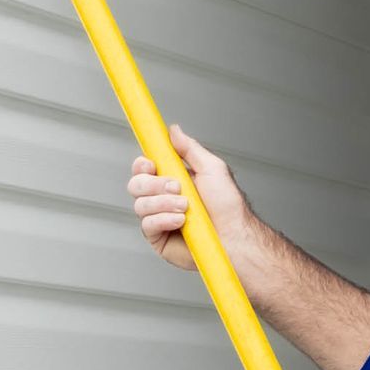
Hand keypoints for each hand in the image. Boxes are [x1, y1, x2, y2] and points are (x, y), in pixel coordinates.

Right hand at [128, 125, 250, 271]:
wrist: (233, 236)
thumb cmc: (227, 206)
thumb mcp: (211, 168)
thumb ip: (189, 148)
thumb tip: (173, 130)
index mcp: (172, 179)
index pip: (144, 168)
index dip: (142, 164)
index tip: (151, 164)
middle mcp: (162, 198)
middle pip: (136, 184)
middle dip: (154, 184)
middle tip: (177, 187)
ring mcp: (158, 218)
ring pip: (140, 204)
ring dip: (163, 203)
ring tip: (185, 207)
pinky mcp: (158, 238)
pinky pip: (146, 225)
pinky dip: (163, 220)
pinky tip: (180, 222)